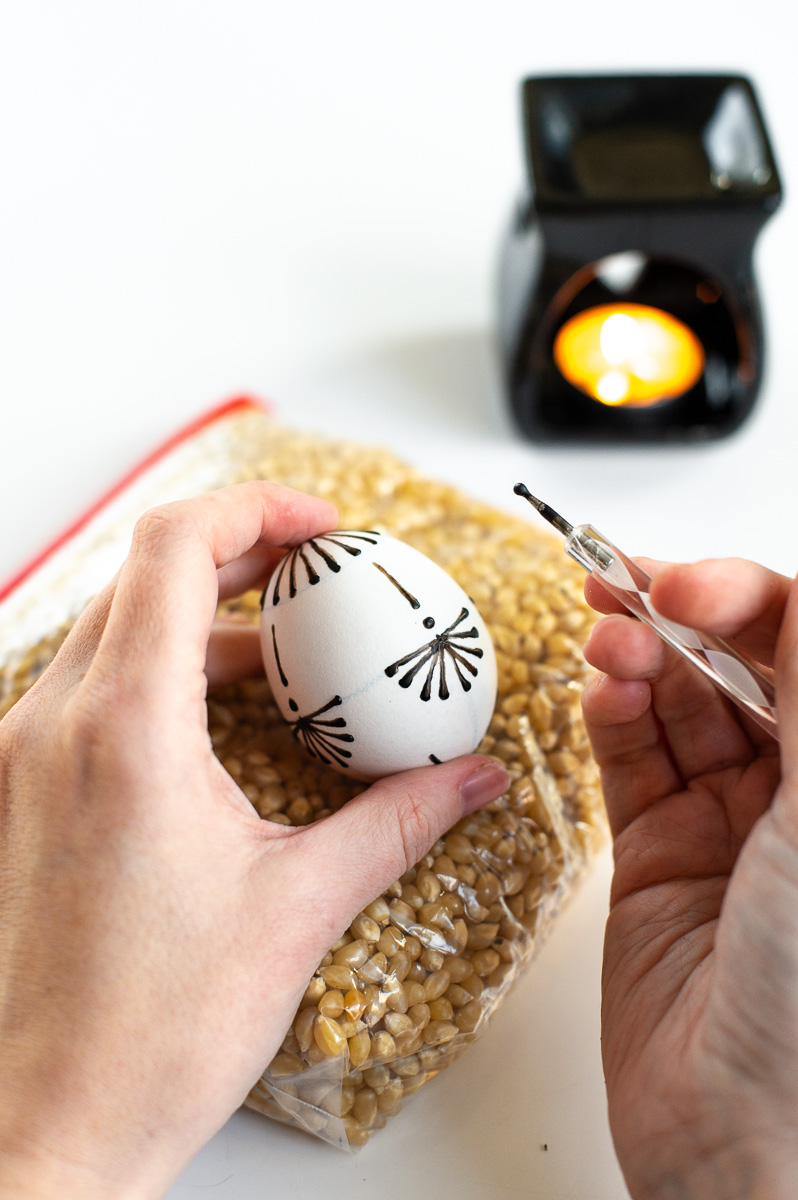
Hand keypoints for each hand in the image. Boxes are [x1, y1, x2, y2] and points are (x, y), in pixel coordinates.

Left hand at [0, 482, 508, 1199]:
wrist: (48, 1123)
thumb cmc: (147, 1034)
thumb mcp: (299, 909)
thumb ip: (396, 821)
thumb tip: (470, 779)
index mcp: (124, 731)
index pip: (176, 547)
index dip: (258, 509)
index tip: (325, 526)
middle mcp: (58, 725)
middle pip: (147, 571)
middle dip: (242, 551)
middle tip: (320, 570)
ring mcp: (29, 755)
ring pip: (118, 624)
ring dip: (205, 614)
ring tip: (288, 645)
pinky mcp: (28, 788)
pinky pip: (98, 683)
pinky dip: (167, 667)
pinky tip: (230, 712)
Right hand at [582, 558, 797, 1198]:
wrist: (742, 1137)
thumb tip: (788, 600)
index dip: (748, 600)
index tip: (691, 587)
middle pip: (739, 669)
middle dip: (681, 619)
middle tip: (628, 588)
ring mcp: (728, 828)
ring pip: (678, 710)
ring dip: (639, 662)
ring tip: (609, 639)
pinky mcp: (657, 860)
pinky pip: (632, 765)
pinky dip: (613, 720)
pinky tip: (605, 694)